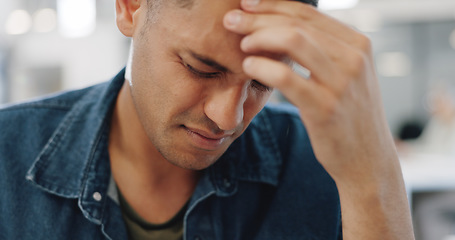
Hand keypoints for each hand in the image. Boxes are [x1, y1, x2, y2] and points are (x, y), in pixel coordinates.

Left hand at [224, 0, 413, 238]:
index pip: (308, 12)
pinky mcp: (326, 107)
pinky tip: (249, 66)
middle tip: (231, 20)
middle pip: (297, 23)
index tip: (246, 4)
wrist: (367, 160)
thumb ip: (321, 51)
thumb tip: (278, 29)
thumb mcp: (344, 76)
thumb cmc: (347, 116)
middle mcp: (354, 57)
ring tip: (241, 44)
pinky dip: (262, 67)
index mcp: (358, 44)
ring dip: (259, 37)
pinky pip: (286, 77)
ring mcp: (343, 82)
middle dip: (258, 17)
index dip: (272, 5)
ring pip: (293, 40)